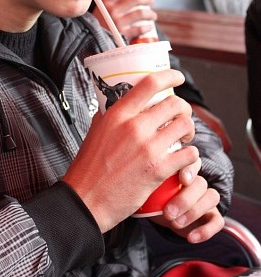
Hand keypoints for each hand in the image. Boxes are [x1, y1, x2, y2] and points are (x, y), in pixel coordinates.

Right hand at [63, 69, 198, 232]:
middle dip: (184, 109)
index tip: (177, 78)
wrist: (85, 200)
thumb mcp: (95, 132)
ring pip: (185, 126)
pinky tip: (184, 160)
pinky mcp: (157, 170)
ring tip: (184, 138)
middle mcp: (134, 127)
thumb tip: (119, 103)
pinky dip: (191, 156)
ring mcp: (147, 148)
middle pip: (175, 104)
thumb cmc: (88, 169)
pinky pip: (188, 155)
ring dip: (190, 131)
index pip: (150, 84)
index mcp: (117, 115)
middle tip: (181, 117)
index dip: (170, 76)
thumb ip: (110, 116)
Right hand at [93, 0, 156, 41]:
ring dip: (150, 14)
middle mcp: (111, 11)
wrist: (91, 42)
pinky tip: (149, 27)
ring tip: (153, 15)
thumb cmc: (99, 23)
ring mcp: (117, 23)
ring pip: (140, 13)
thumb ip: (109, 0)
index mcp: (106, 2)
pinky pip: (139, 29)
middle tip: (151, 0)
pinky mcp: (122, 34)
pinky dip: (146, 27)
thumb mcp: (100, 9)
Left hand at [150, 166, 223, 242]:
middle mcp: (196, 182)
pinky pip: (218, 221)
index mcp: (181, 171)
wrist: (158, 216)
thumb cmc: (151, 198)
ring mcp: (206, 198)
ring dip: (194, 212)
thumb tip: (138, 176)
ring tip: (175, 223)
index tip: (182, 180)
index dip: (190, 169)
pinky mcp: (212, 216)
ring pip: (212, 197)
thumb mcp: (147, 189)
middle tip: (168, 212)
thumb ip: (146, 181)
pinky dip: (206, 231)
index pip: (192, 162)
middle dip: (185, 199)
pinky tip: (190, 237)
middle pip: (201, 183)